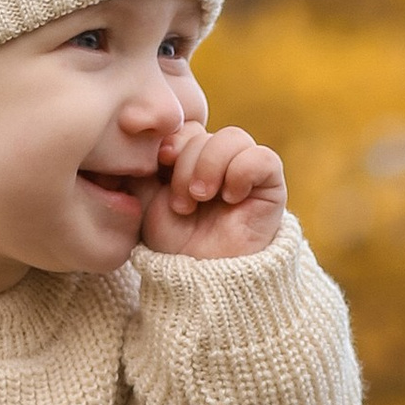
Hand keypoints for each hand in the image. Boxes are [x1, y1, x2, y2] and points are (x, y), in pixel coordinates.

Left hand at [141, 120, 284, 259]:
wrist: (202, 278)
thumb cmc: (174, 243)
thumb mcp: (146, 201)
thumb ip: (141, 167)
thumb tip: (134, 132)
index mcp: (190, 158)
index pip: (185, 126)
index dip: (173, 139)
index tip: (160, 162)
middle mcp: (219, 160)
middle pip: (204, 132)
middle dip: (186, 164)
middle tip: (181, 202)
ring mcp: (246, 169)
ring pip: (233, 137)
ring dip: (210, 165)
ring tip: (200, 198)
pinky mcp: (270, 184)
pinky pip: (262, 157)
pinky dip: (242, 172)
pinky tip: (231, 198)